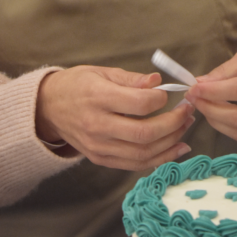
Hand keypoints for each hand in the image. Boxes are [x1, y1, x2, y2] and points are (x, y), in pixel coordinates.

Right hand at [36, 66, 193, 169]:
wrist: (48, 108)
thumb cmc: (77, 85)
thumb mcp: (101, 72)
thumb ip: (130, 79)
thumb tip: (157, 82)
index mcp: (97, 97)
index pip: (139, 104)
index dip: (161, 99)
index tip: (168, 93)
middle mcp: (97, 125)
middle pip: (144, 133)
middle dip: (173, 124)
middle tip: (188, 112)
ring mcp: (98, 146)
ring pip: (143, 153)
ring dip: (171, 142)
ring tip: (185, 128)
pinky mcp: (100, 159)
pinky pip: (135, 164)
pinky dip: (159, 159)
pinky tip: (176, 148)